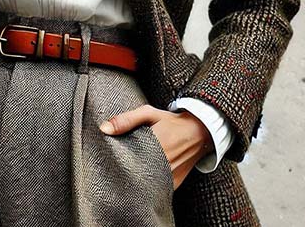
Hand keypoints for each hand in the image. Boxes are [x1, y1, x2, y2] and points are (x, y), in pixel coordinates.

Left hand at [99, 104, 213, 188]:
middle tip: (111, 173)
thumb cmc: (171, 122)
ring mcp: (170, 175)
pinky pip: (158, 191)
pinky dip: (149, 189)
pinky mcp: (175, 183)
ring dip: (136, 183)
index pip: (129, 162)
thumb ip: (126, 120)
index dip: (116, 165)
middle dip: (123, 175)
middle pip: (136, 176)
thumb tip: (104, 129)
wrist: (200, 132)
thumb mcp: (149, 114)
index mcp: (155, 145)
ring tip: (124, 179)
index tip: (106, 164)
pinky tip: (140, 183)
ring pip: (147, 186)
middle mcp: (164, 163)